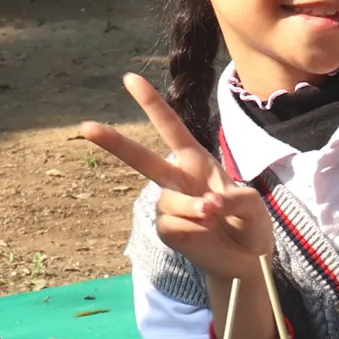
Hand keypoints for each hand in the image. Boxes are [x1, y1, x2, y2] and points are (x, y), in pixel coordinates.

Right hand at [80, 74, 272, 283]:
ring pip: (171, 201)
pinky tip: (206, 233)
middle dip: (113, 142)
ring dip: (195, 210)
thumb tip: (207, 205)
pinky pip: (174, 224)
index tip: (129, 79)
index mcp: (196, 160)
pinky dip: (195, 229)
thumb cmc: (250, 222)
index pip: (170, 127)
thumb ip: (234, 198)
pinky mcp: (166, 229)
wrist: (248, 259)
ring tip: (215, 217)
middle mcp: (177, 178)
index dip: (151, 103)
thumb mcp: (253, 204)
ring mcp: (168, 204)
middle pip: (141, 158)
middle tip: (85, 127)